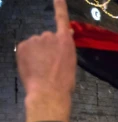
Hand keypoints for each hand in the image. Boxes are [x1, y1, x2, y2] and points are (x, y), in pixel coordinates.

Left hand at [16, 0, 75, 121]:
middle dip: (46, 47)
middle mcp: (48, 35)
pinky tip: (31, 68)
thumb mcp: (71, 62)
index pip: (62, 18)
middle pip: (46, 37)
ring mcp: (34, 40)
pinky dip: (26, 56)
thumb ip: (65, 47)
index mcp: (65, 40)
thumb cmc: (64, 81)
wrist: (48, 91)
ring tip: (40, 69)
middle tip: (49, 64)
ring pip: (35, 44)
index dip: (59, 6)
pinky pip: (24, 49)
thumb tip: (65, 35)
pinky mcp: (22, 46)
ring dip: (36, 52)